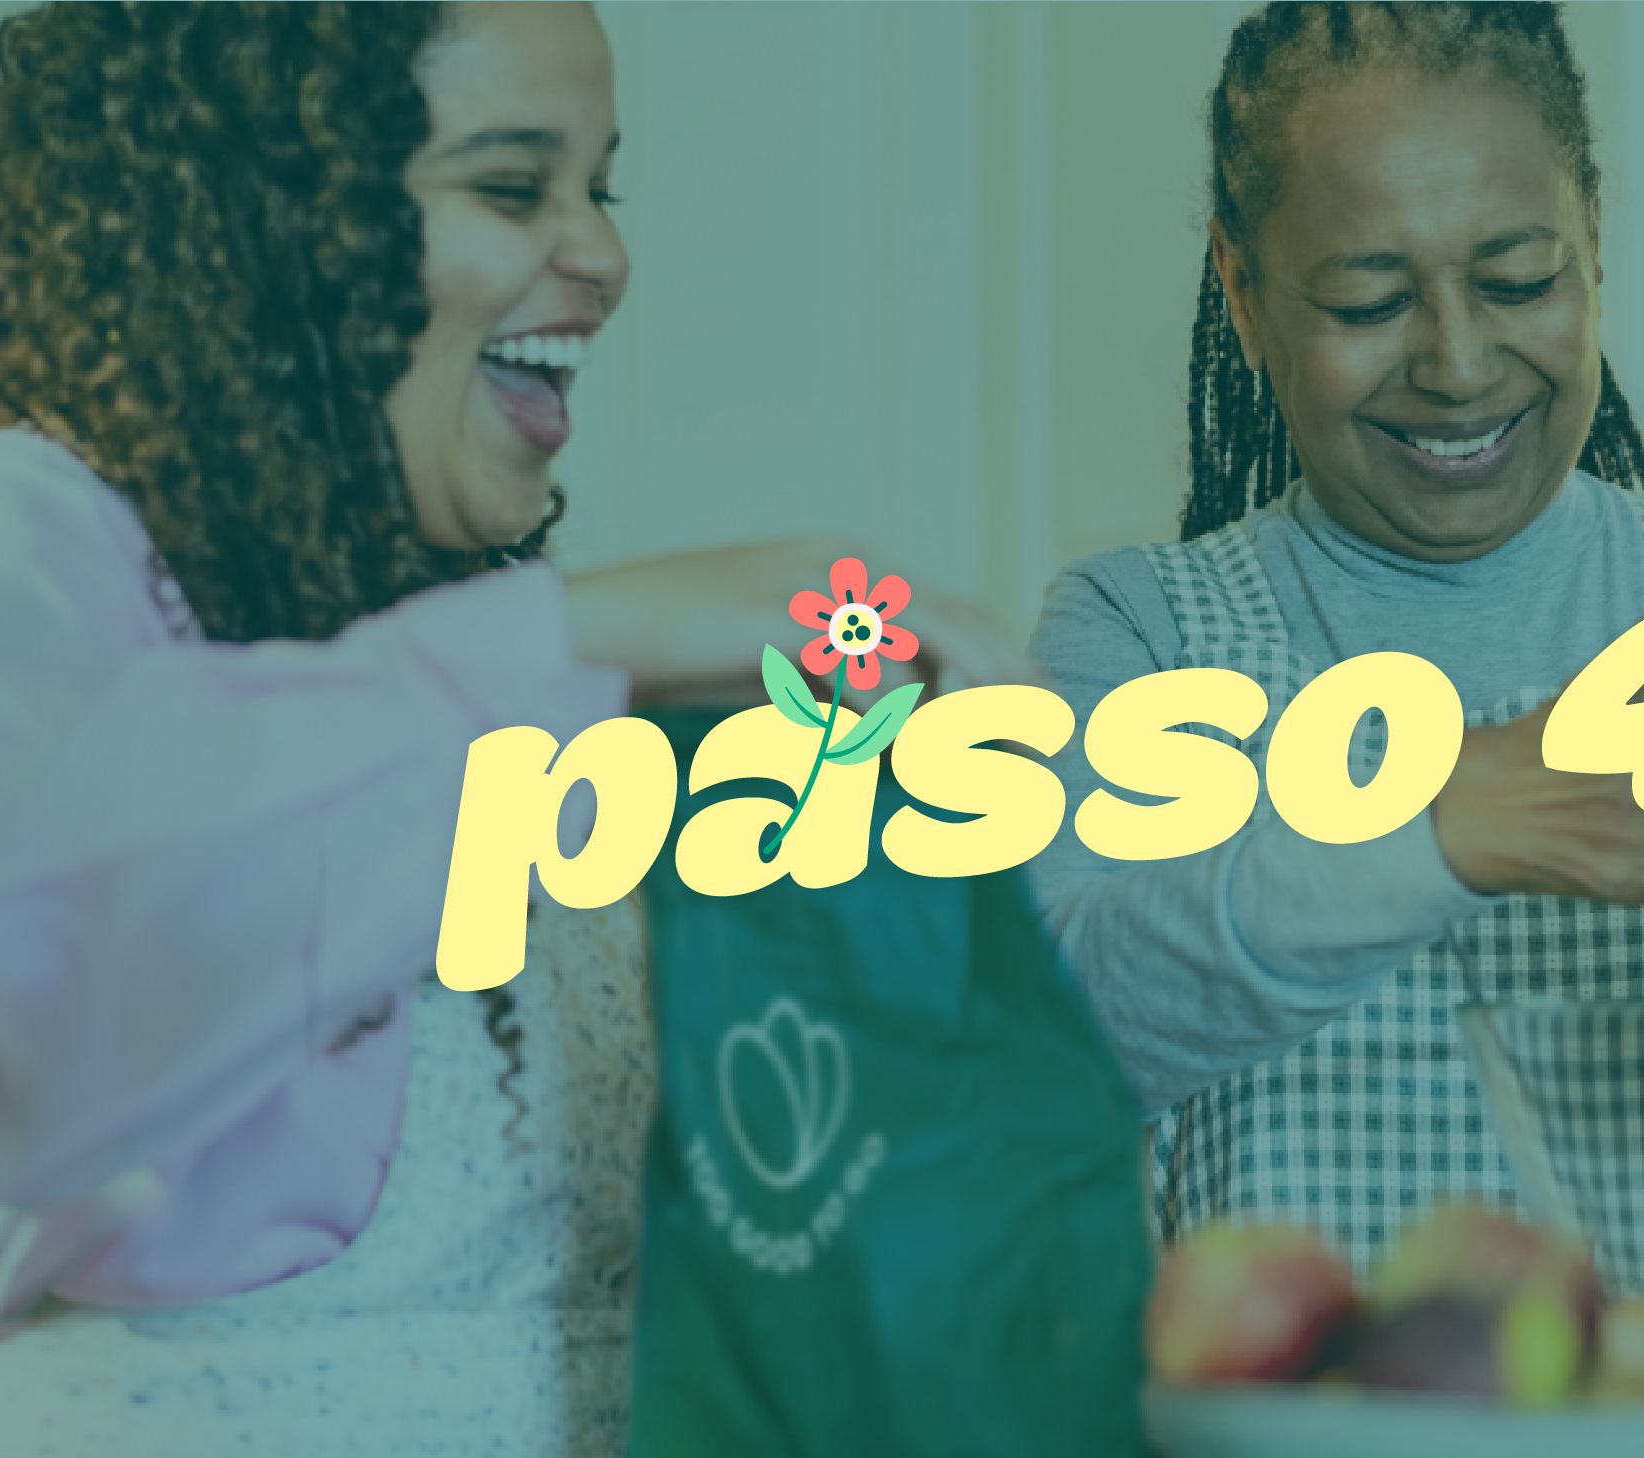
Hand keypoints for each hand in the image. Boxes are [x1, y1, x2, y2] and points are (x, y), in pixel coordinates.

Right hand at [563, 539, 1039, 706]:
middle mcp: (843, 563)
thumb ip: (846, 687)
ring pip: (930, 633)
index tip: (1041, 717)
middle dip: (1013, 680)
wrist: (589, 629)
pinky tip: (912, 750)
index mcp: (848, 568)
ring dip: (972, 695)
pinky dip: (896, 707)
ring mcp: (814, 581)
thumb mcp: (783, 672)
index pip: (953, 613)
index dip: (1004, 664)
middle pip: (960, 619)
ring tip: (1004, 748)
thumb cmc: (677, 656)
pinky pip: (866, 660)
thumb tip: (907, 733)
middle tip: (1055, 737)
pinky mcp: (783, 613)